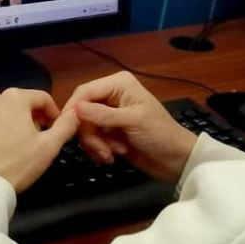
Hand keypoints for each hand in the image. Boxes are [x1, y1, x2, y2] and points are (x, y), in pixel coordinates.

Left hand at [0, 88, 78, 191]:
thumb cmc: (16, 165)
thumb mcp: (50, 146)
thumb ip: (67, 125)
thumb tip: (77, 113)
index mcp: (14, 97)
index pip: (42, 98)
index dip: (53, 114)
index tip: (56, 129)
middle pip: (20, 104)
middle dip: (32, 119)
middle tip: (37, 140)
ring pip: (2, 113)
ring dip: (12, 124)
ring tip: (18, 147)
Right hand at [64, 72, 196, 181]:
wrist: (175, 159)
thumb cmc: (160, 134)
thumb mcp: (133, 122)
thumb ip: (103, 115)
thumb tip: (76, 108)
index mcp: (119, 84)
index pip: (85, 91)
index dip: (74, 109)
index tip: (68, 129)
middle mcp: (112, 95)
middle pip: (81, 111)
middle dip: (90, 133)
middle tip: (103, 149)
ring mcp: (110, 114)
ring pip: (85, 128)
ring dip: (96, 144)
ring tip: (113, 153)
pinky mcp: (109, 132)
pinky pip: (91, 139)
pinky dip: (99, 149)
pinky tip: (114, 155)